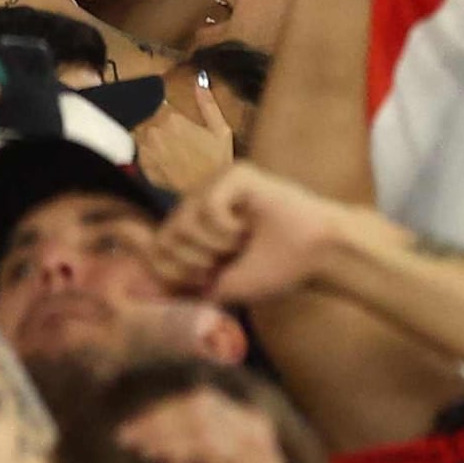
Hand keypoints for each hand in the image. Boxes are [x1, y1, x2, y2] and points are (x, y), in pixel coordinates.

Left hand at [157, 163, 348, 304]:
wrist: (318, 254)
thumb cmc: (277, 268)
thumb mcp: (221, 284)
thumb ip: (184, 282)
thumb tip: (144, 289)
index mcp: (196, 226)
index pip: (156, 248)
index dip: (177, 272)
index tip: (210, 277)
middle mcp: (201, 201)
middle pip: (165, 238)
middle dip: (196, 262)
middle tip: (228, 259)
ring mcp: (217, 184)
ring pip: (184, 222)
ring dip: (216, 245)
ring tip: (243, 241)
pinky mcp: (236, 173)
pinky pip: (207, 206)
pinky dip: (227, 228)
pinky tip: (249, 225)